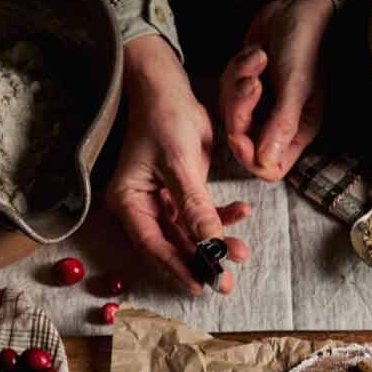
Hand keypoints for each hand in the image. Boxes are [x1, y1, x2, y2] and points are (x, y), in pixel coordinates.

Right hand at [106, 35, 250, 293]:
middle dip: (202, 259)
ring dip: (216, 240)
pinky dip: (220, 216)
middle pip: (172, 243)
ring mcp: (160, 199)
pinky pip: (199, 212)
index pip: (153, 244)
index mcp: (128, 202)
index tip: (202, 285)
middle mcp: (141, 205)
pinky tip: (242, 212)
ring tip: (242, 250)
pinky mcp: (179, 190)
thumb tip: (210, 245)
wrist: (168, 87)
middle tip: (227, 280)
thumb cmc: (164, 119)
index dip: (178, 266)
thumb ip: (195, 206)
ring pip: (190, 231)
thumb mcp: (180, 163)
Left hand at [220, 0, 334, 180]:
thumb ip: (281, 124)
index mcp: (299, 130)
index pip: (270, 168)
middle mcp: (279, 123)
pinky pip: (227, 91)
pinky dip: (236, 70)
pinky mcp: (247, 87)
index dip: (249, 157)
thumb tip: (266, 163)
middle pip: (244, 141)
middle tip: (251, 82)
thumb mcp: (295, 84)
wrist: (296, 5)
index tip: (238, 134)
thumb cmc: (305, 42)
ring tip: (256, 58)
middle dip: (240, 111)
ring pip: (231, 114)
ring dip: (237, 84)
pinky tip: (254, 52)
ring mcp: (261, 105)